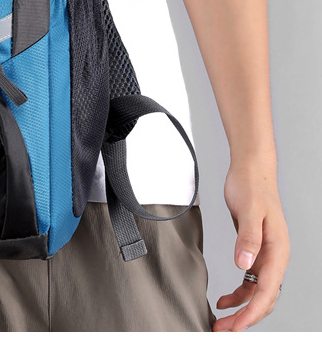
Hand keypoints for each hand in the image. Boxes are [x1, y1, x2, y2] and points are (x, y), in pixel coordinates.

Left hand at [213, 163, 288, 330]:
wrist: (251, 170)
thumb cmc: (252, 186)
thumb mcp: (248, 210)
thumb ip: (247, 238)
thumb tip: (244, 264)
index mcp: (278, 251)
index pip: (267, 291)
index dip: (251, 313)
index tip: (235, 326)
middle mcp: (275, 257)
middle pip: (264, 298)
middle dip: (245, 318)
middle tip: (223, 330)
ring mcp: (266, 256)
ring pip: (257, 293)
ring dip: (241, 309)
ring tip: (221, 321)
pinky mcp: (255, 251)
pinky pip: (250, 281)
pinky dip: (238, 294)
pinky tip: (224, 300)